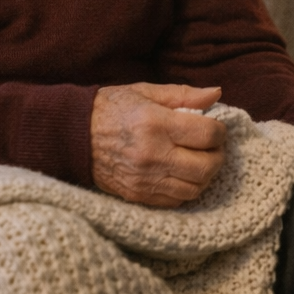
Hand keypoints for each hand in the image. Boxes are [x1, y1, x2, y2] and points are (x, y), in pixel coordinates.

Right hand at [90, 83, 226, 205]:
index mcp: (156, 124)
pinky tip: (181, 173)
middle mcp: (152, 155)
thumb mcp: (146, 92)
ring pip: (194, 188)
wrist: (73, 136)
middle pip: (206, 167)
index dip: (219, 131)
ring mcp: (145, 179)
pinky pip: (176, 200)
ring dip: (205, 175)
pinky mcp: (138, 195)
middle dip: (217, 156)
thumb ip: (183, 95)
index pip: (207, 134)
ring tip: (198, 160)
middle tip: (212, 146)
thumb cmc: (111, 109)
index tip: (215, 128)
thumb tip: (216, 94)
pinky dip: (186, 189)